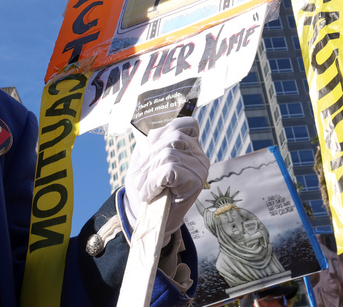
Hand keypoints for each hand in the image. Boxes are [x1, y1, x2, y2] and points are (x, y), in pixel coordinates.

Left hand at [123, 117, 209, 236]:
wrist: (150, 219)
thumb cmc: (148, 187)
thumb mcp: (148, 158)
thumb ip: (154, 141)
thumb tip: (151, 126)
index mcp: (192, 145)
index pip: (185, 123)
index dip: (162, 133)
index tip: (149, 150)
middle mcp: (200, 155)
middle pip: (173, 137)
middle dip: (150, 156)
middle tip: (141, 177)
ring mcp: (200, 169)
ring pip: (168, 154)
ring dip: (149, 172)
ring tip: (146, 187)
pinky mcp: (195, 183)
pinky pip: (168, 170)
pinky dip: (153, 182)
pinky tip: (150, 193)